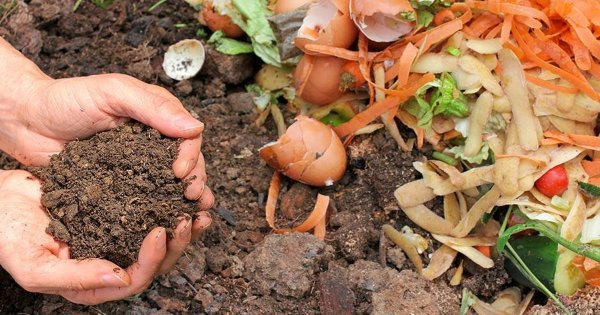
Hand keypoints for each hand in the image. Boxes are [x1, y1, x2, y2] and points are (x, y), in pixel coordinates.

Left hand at [0, 38, 212, 207]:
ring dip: (184, 201)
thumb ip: (153, 108)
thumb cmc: (66, 99)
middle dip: (195, 181)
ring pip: (170, 185)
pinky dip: (157, 212)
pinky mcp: (121, 186)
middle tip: (192, 199)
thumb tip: (196, 127)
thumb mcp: (113, 93)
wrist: (26, 122)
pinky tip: (165, 224)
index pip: (188, 138)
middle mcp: (153, 143)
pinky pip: (144, 199)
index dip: (191, 156)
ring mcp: (138, 166)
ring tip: (192, 217)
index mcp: (157, 116)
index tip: (180, 173)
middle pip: (187, 163)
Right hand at [0, 170, 211, 304]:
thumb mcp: (34, 265)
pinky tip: (178, 191)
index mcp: (93, 282)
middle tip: (188, 218)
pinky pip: (149, 210)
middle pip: (155, 262)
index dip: (152, 260)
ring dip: (181, 225)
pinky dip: (166, 203)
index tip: (160, 232)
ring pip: (158, 238)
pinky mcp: (118, 212)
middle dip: (177, 243)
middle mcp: (109, 262)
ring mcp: (115, 236)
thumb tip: (121, 279)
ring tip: (197, 208)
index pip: (134, 279)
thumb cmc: (8, 235)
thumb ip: (75, 277)